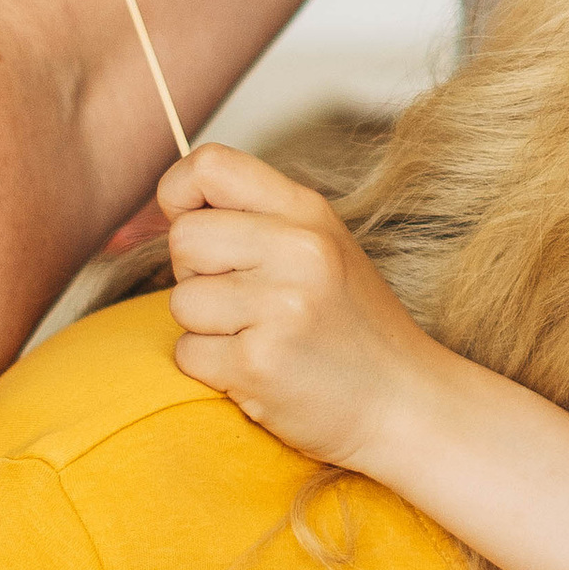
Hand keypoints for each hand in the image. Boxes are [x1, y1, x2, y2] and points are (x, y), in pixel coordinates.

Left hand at [158, 147, 431, 478]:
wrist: (404, 404)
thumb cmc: (351, 325)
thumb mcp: (320, 247)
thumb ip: (253, 219)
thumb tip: (163, 212)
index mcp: (309, 212)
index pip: (210, 165)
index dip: (181, 196)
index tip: (198, 227)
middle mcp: (299, 249)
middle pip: (184, 238)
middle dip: (196, 274)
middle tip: (244, 301)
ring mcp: (281, 307)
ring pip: (180, 300)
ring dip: (205, 327)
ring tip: (258, 337)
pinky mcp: (260, 363)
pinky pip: (186, 353)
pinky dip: (212, 368)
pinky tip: (259, 369)